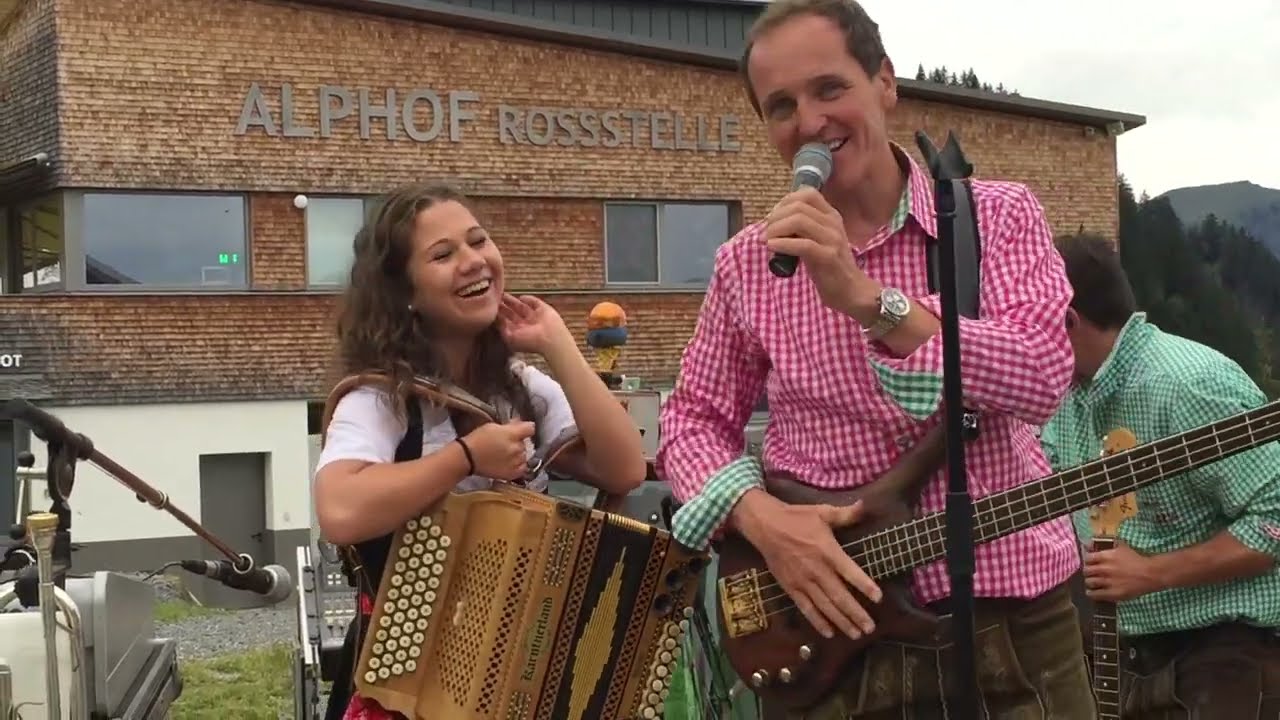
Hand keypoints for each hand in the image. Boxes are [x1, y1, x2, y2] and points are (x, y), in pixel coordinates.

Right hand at [459, 421, 535, 481]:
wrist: (467, 458)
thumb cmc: (478, 439)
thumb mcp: (493, 426)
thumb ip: (509, 426)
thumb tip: (519, 423)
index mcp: (512, 434)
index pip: (531, 428)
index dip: (526, 428)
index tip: (522, 430)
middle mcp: (517, 448)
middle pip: (525, 443)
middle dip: (518, 442)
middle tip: (506, 444)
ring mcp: (516, 462)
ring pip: (524, 456)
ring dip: (518, 454)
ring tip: (505, 455)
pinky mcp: (513, 474)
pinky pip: (523, 468)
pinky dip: (518, 465)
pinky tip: (508, 463)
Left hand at [497, 294, 575, 356]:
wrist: (550, 339)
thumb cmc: (531, 341)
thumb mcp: (511, 338)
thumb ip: (503, 329)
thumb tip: (497, 320)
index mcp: (519, 332)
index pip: (507, 321)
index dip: (499, 314)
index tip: (490, 307)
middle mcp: (526, 324)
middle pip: (512, 312)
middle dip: (504, 306)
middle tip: (494, 297)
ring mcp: (535, 316)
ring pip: (521, 306)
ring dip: (512, 301)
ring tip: (503, 294)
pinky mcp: (543, 309)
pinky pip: (534, 302)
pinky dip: (528, 299)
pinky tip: (521, 297)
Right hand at [733, 490, 881, 639]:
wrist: (765, 525)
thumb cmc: (796, 518)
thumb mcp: (822, 511)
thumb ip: (845, 514)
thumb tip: (866, 505)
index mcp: (827, 551)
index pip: (850, 572)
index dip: (865, 585)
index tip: (879, 599)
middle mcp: (817, 569)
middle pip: (840, 596)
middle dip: (856, 614)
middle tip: (870, 628)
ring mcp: (803, 581)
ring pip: (825, 606)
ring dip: (841, 622)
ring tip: (856, 634)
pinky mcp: (790, 588)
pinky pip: (806, 608)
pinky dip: (817, 622)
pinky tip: (829, 633)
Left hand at [762, 187, 878, 318]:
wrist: (850, 290)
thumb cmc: (828, 267)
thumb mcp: (815, 241)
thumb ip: (799, 229)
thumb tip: (771, 223)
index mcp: (830, 215)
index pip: (806, 194)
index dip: (784, 202)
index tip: (772, 218)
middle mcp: (833, 223)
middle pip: (798, 206)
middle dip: (775, 218)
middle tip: (765, 233)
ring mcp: (832, 238)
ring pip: (799, 220)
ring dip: (776, 229)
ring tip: (766, 241)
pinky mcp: (829, 256)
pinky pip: (802, 244)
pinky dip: (782, 244)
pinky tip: (772, 248)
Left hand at [1083, 541, 1162, 601]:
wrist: (1150, 574)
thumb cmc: (1136, 559)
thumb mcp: (1121, 547)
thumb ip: (1106, 545)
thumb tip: (1089, 543)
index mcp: (1106, 556)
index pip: (1087, 558)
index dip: (1088, 561)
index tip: (1090, 563)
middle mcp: (1104, 569)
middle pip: (1086, 571)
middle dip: (1088, 572)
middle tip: (1091, 574)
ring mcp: (1108, 582)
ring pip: (1089, 582)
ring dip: (1090, 582)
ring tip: (1092, 583)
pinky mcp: (1112, 593)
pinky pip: (1095, 595)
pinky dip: (1091, 593)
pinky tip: (1093, 592)